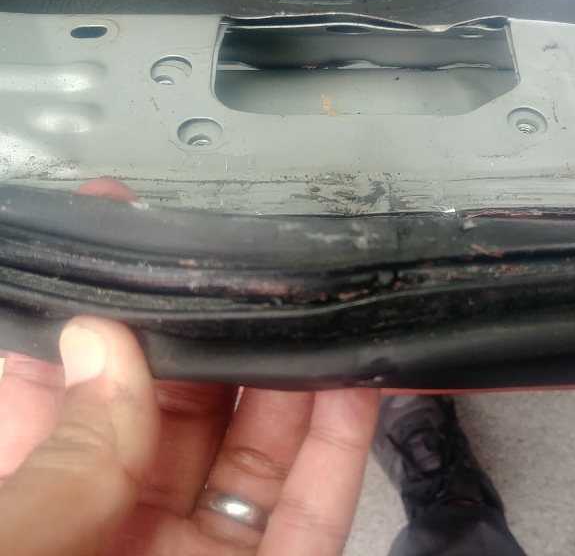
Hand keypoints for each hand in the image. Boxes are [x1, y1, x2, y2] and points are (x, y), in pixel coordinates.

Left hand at [0, 178, 379, 554]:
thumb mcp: (20, 548)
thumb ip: (63, 459)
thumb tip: (101, 346)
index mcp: (41, 511)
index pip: (62, 388)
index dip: (89, 310)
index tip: (114, 234)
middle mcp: (122, 526)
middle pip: (181, 407)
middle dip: (218, 334)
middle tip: (245, 270)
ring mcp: (201, 553)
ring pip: (261, 451)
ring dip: (296, 378)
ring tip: (316, 312)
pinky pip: (315, 509)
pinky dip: (342, 447)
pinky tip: (357, 386)